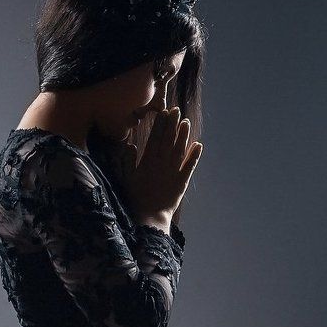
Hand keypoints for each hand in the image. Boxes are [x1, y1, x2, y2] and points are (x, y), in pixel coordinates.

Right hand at [113, 106, 202, 223]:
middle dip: (173, 124)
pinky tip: (198, 145)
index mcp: (148, 161)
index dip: (160, 124)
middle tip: (177, 110)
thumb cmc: (135, 198)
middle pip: (168, 139)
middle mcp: (162, 163)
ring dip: (184, 135)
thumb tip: (130, 146)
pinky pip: (190, 166)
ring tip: (186, 122)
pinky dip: (195, 155)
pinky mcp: (182, 181)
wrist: (149, 216)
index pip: (155, 138)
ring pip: (180, 149)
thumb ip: (129, 161)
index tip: (164, 112)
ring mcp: (173, 171)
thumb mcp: (127, 178)